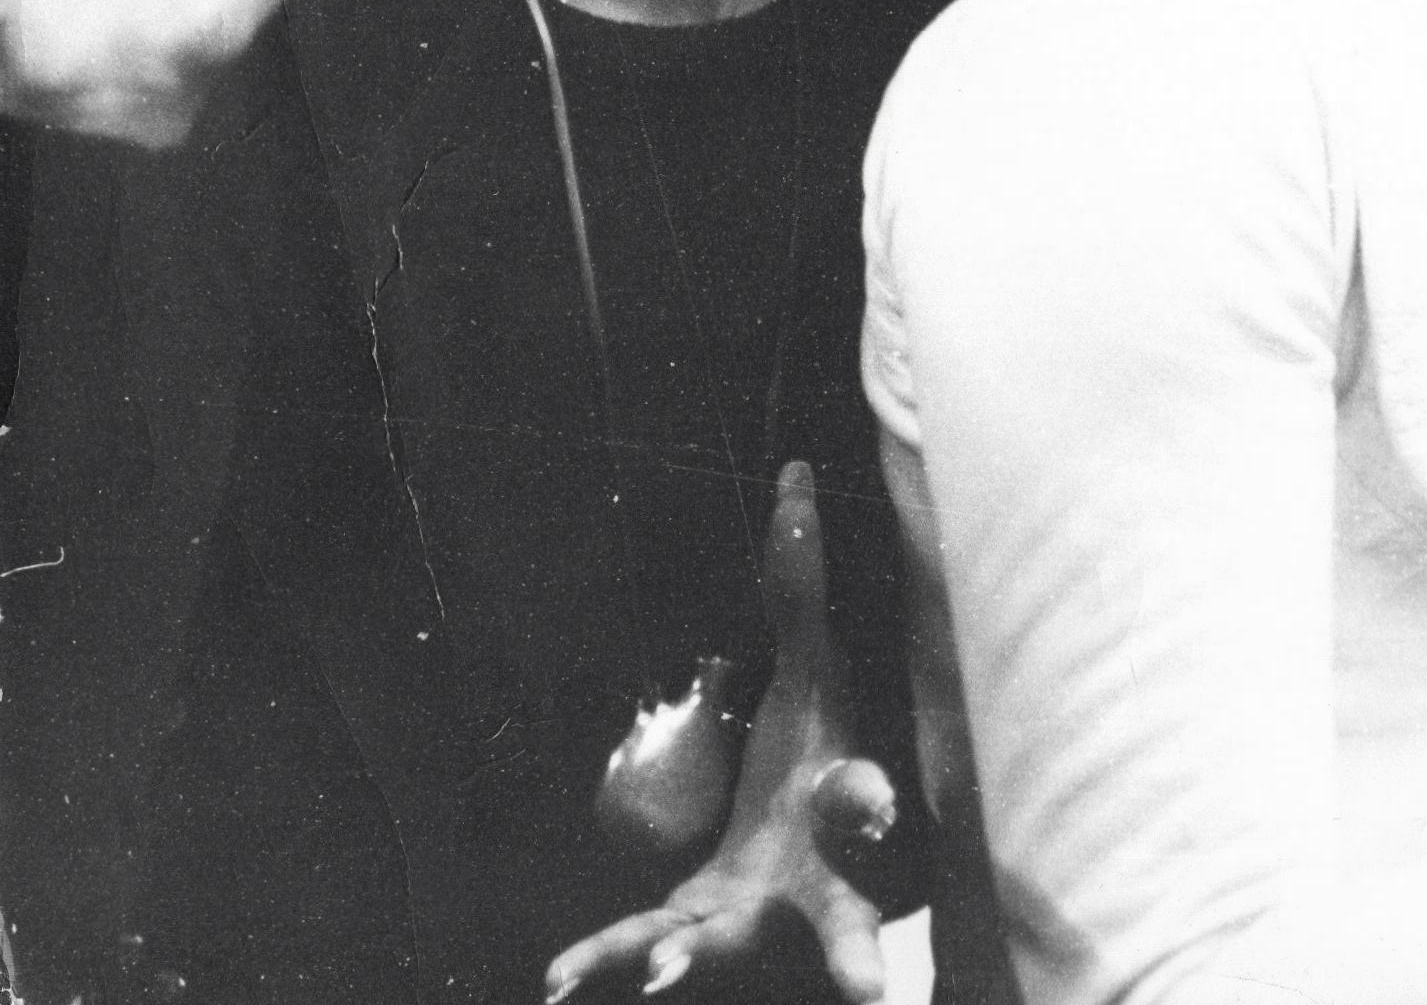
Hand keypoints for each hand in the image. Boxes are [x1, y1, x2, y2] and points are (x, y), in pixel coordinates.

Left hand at [546, 464, 909, 1002]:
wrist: (800, 858)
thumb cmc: (816, 755)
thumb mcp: (813, 670)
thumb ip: (802, 581)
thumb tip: (793, 472)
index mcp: (845, 800)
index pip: (869, 799)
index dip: (872, 801)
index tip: (871, 806)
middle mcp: (818, 876)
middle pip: (844, 913)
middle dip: (850, 951)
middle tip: (864, 988)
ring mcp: (760, 921)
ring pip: (735, 949)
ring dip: (690, 961)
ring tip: (649, 976)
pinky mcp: (699, 935)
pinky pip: (648, 944)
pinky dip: (603, 959)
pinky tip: (554, 981)